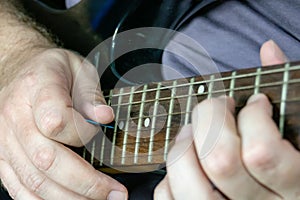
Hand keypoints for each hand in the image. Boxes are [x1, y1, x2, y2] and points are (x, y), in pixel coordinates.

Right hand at [0, 48, 126, 198]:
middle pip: (46, 159)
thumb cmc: (51, 70)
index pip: (56, 121)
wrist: (18, 70)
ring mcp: (4, 140)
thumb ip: (91, 94)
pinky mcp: (3, 157)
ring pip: (33, 180)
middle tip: (115, 194)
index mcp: (37, 88)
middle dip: (86, 184)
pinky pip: (19, 188)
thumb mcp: (78, 69)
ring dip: (70, 199)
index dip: (82, 134)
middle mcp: (15, 116)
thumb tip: (105, 118)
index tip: (98, 133)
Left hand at [154, 40, 299, 198]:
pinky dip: (169, 176)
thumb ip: (286, 96)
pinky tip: (186, 161)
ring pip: (191, 185)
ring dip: (184, 146)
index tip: (255, 103)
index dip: (254, 117)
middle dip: (209, 118)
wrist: (281, 199)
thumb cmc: (292, 161)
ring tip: (192, 130)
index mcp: (295, 187)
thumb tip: (268, 49)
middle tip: (215, 107)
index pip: (261, 152)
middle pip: (219, 161)